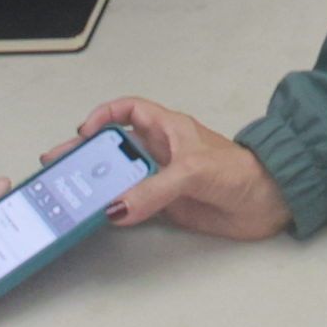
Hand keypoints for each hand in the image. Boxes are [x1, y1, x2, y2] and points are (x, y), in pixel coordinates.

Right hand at [68, 92, 288, 238]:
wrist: (269, 203)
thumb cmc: (239, 172)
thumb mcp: (192, 172)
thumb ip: (153, 189)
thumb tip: (116, 208)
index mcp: (168, 128)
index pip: (129, 111)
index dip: (104, 115)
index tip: (84, 133)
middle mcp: (162, 151)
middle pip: (116, 147)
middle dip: (87, 153)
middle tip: (57, 165)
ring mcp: (163, 179)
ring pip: (121, 177)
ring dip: (98, 183)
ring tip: (69, 191)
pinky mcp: (167, 206)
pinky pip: (133, 205)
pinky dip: (115, 209)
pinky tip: (98, 215)